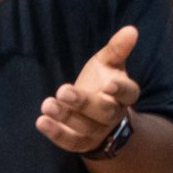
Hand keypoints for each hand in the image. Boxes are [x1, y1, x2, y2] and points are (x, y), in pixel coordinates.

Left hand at [38, 27, 140, 152]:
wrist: (97, 115)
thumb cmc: (102, 83)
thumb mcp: (108, 63)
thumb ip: (117, 49)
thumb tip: (131, 30)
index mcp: (125, 95)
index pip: (128, 93)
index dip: (120, 90)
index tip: (108, 84)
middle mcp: (114, 115)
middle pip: (104, 112)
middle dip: (83, 103)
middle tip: (63, 91)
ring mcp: (98, 131)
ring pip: (85, 127)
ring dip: (65, 117)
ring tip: (47, 104)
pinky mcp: (82, 143)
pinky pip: (71, 142)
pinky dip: (56, 134)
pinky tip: (41, 121)